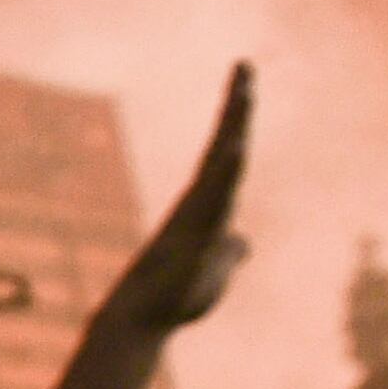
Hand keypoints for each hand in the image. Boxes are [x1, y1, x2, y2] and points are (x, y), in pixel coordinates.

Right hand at [96, 64, 250, 340]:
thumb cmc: (174, 298)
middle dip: (237, 108)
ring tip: (244, 93)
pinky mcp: (195, 239)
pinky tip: (236, 151)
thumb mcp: (216, 267)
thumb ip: (230, 250)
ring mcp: (196, 218)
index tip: (245, 80)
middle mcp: (201, 203)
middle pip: (225, 146)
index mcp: (209, 206)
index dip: (239, 118)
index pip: (230, 154)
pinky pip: (214, 200)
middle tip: (245, 66)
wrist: (142, 322)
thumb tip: (244, 242)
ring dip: (233, 128)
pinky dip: (226, 174)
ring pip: (221, 166)